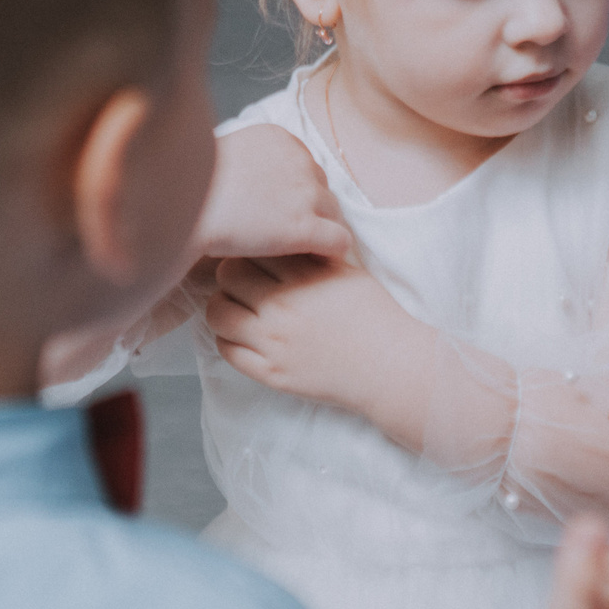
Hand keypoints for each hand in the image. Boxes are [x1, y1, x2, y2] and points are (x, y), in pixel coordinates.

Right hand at [191, 125, 352, 261]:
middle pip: (323, 191)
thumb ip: (251, 163)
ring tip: (301, 253)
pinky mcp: (306, 227)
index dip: (296, 195)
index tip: (280, 213)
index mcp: (281, 138)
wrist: (178, 212)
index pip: (307, 168)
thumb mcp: (222, 156)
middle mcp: (301, 160)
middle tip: (289, 237)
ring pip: (335, 216)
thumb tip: (257, 183)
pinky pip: (340, 242)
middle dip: (310, 213)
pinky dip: (332, 254)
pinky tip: (317, 263)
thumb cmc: (188, 190)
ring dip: (320, 234)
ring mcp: (307, 193)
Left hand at [203, 254, 430, 419]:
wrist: (391, 367)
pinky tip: (242, 335)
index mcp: (305, 276)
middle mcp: (284, 306)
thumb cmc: (375, 316)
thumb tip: (283, 236)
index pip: (254, 249)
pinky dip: (227, 338)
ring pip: (218, 313)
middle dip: (232, 273)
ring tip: (237, 307)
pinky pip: (227, 350)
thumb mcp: (348, 272)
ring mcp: (274, 342)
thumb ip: (313, 254)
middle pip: (228, 275)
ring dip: (222, 305)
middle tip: (242, 281)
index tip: (255, 256)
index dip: (251, 249)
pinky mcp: (270, 373)